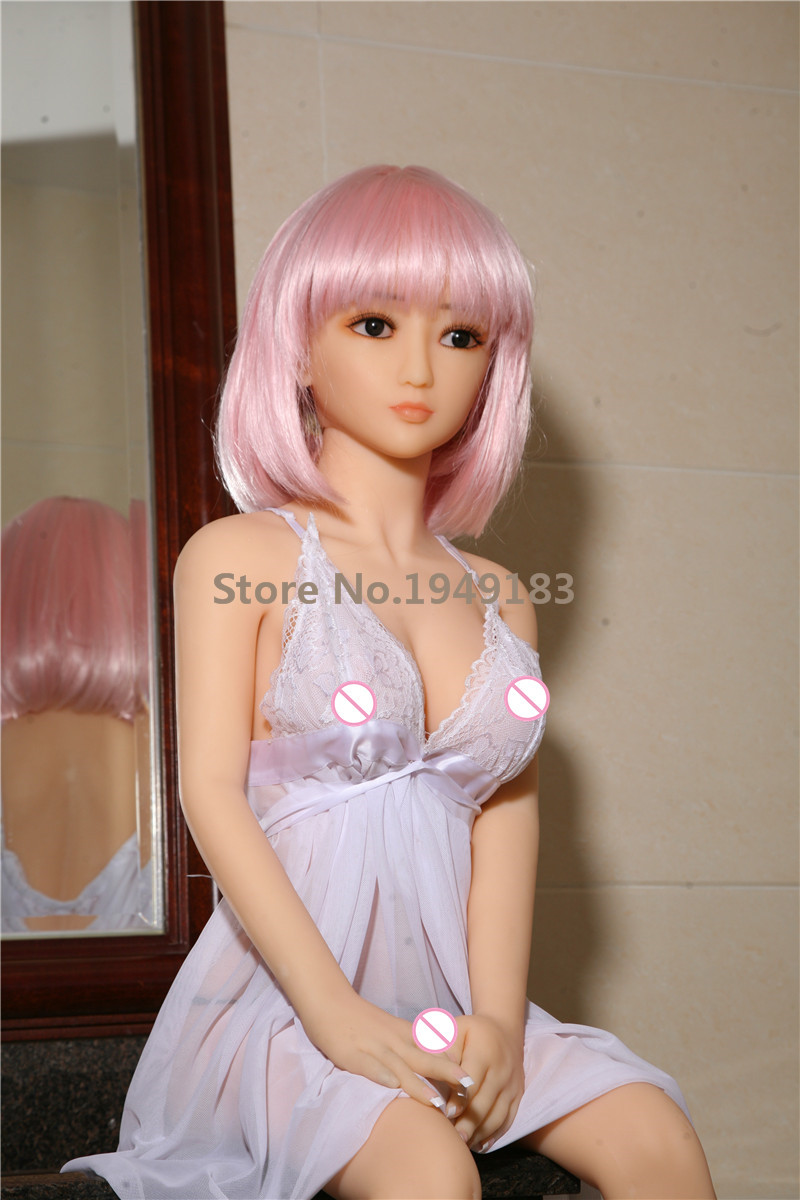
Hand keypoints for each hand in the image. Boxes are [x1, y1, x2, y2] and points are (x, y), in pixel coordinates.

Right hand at [300, 989, 472, 1112]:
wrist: (329, 1000)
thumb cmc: (360, 1019)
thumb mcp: (390, 1030)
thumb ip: (408, 1046)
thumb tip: (431, 1066)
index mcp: (403, 1033)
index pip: (434, 1050)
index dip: (453, 1065)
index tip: (474, 1080)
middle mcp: (393, 1039)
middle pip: (424, 1058)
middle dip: (447, 1074)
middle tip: (470, 1089)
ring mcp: (374, 1047)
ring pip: (400, 1066)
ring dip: (419, 1085)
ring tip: (438, 1103)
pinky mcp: (353, 1054)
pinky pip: (369, 1066)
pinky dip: (382, 1076)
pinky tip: (392, 1087)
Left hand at [447, 1014, 524, 1149]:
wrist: (504, 1029)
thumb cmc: (470, 1031)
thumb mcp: (454, 1030)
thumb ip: (442, 1049)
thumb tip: (429, 1069)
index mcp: (485, 1052)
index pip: (473, 1080)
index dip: (460, 1099)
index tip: (447, 1113)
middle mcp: (502, 1070)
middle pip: (485, 1102)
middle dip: (469, 1122)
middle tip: (453, 1139)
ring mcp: (512, 1085)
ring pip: (497, 1115)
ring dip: (479, 1132)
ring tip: (462, 1145)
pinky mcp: (518, 1096)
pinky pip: (508, 1120)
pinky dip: (494, 1135)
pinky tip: (478, 1144)